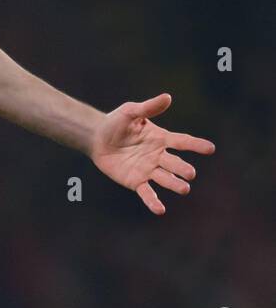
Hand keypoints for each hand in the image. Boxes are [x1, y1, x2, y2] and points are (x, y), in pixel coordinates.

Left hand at [90, 93, 214, 214]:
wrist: (96, 138)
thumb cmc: (115, 123)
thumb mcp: (131, 112)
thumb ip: (149, 107)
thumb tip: (168, 97)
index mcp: (161, 139)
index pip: (183, 142)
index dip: (196, 145)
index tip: (210, 149)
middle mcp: (158, 156)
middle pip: (175, 163)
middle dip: (183, 169)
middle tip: (190, 173)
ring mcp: (148, 170)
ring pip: (165, 179)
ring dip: (175, 184)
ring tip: (184, 188)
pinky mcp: (136, 181)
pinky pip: (147, 192)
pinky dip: (153, 201)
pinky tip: (160, 210)